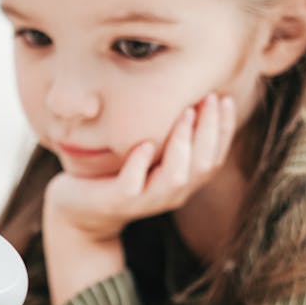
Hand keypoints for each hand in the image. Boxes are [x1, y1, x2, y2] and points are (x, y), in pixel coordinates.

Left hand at [44, 92, 236, 242]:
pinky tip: (144, 143)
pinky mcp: (117, 201)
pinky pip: (132, 185)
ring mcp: (145, 199)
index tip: (224, 98)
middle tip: (209, 97)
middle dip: (210, 130)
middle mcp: (171, 193)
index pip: (214, 157)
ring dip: (183, 144)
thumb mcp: (152, 154)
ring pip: (175, 176)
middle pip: (202, 164)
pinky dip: (139, 164)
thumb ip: (172, 135)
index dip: (223, 129)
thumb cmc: (121, 174)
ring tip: (185, 114)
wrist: (81, 209)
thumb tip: (193, 94)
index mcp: (184, 182)